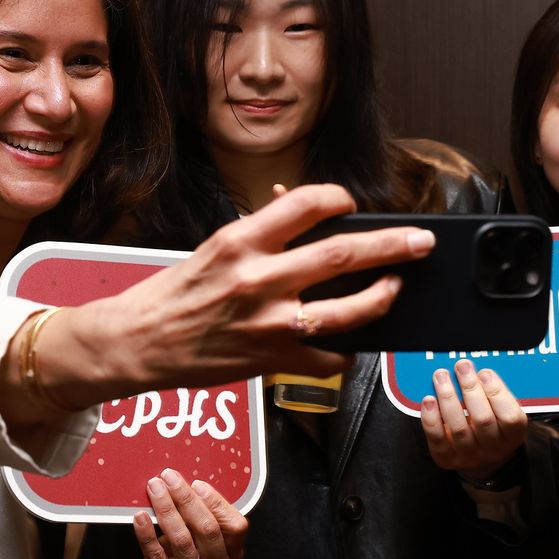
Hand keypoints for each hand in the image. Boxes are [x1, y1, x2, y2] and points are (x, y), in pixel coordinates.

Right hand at [36, 184, 434, 408]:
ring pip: (350, 309)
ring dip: (385, 295)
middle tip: (422, 241)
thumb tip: (297, 208)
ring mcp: (270, 322)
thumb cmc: (172, 294)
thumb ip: (260, 233)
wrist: (137, 343)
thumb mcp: (213, 248)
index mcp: (241, 240)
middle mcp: (259, 278)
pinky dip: (347, 348)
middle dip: (393, 245)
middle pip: (345, 253)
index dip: (339, 198)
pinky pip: (330, 355)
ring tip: (398, 286)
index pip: (306, 203)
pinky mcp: (274, 360)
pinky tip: (353, 340)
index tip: (351, 203)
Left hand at [92, 469, 246, 558]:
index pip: (236, 526)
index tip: (196, 483)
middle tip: (168, 477)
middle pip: (208, 528)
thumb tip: (183, 483)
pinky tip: (139, 517)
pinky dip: (147, 533)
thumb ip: (197, 520)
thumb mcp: (196, 544)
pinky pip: (157, 555)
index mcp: (232, 556)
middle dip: (186, 499)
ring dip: (166, 509)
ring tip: (154, 489)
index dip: (218, 502)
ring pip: (182, 539)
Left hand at [421, 360, 527, 480]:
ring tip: (442, 376)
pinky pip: (437, 438)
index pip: (510, 417)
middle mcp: (493, 449)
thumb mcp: (502, 410)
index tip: (484, 372)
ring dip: (448, 397)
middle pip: (483, 419)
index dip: (497, 393)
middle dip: (470, 388)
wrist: (479, 455)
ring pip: (458, 428)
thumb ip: (494, 391)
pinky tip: (429, 399)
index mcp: (513, 435)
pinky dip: (431, 417)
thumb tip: (473, 367)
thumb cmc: (492, 422)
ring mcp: (469, 456)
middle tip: (462, 366)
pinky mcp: (446, 458)